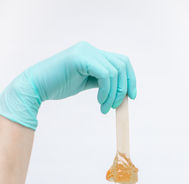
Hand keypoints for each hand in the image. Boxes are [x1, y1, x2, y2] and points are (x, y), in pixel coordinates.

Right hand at [0, 42, 136, 129]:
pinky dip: (106, 91)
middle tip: (115, 106)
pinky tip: (99, 102)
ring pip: (115, 71)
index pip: (121, 62)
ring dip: (114, 94)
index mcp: (93, 54)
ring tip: (104, 108)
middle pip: (122, 64)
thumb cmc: (58, 86)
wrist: (36, 87)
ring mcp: (85, 52)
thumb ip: (102, 82)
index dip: (130, 79)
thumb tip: (120, 91)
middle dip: (123, 88)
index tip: (131, 97)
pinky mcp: (80, 58)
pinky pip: (105, 74)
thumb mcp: (86, 82)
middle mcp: (90, 49)